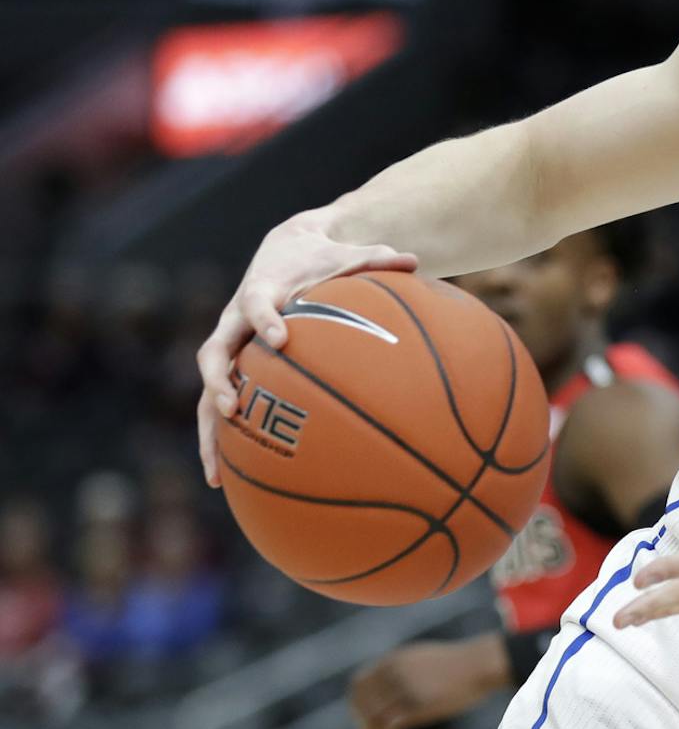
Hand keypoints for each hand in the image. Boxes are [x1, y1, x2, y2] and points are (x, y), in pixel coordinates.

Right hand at [195, 214, 416, 486]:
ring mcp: (231, 345)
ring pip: (210, 390)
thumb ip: (377, 257)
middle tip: (231, 408)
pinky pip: (219, 405)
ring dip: (209, 430)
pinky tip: (228, 480)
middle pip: (214, 352)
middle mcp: (236, 320)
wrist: (284, 248)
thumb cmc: (321, 256)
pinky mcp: (234, 365)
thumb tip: (418, 259)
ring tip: (216, 472)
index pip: (257, 303)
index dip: (266, 319)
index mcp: (263, 289)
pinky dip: (221, 440)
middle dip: (219, 381)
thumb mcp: (349, 253)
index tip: (280, 339)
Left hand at [349, 635, 509, 728]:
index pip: (359, 684)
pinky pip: (390, 726)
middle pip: (363, 703)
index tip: (362, 718)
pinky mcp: (418, 704)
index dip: (356, 704)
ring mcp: (406, 688)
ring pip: (374, 717)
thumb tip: (391, 685)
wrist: (481, 664)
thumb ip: (402, 669)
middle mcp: (395, 672)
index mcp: (394, 660)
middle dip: (361, 723)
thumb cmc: (458, 664)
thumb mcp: (423, 659)